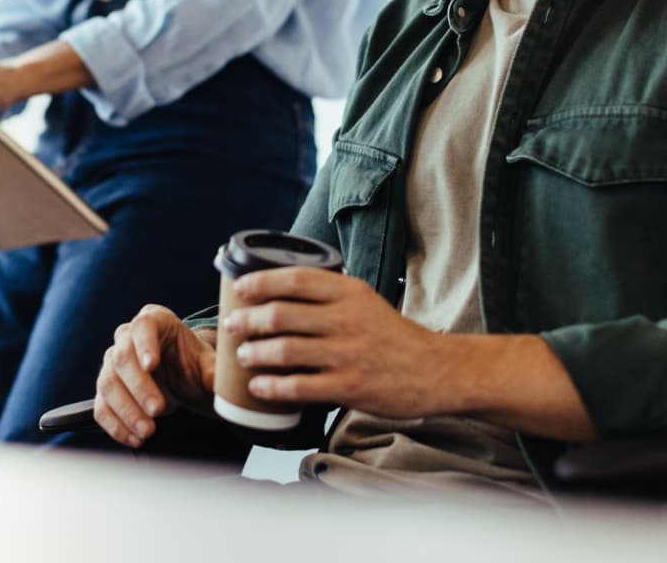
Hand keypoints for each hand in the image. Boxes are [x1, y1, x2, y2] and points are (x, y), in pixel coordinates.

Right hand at [93, 306, 217, 447]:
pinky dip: (116, 425)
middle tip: (158, 410)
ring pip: (109, 383)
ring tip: (148, 430)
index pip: (143, 326)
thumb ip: (213, 371)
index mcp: (154, 320)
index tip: (152, 365)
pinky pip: (101, 407)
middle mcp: (127, 337)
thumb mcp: (205, 364)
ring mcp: (112, 363)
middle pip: (122, 357)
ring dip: (127, 410)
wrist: (179, 379)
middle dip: (139, 387)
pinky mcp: (105, 390)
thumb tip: (221, 383)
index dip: (145, 345)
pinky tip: (135, 438)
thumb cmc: (190, 363)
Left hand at [223, 268, 446, 419]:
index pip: (296, 279)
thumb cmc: (394, 336)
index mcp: (350, 292)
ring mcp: (347, 354)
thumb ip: (331, 296)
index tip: (240, 288)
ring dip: (255, 353)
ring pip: (285, 350)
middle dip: (248, 320)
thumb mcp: (366, 301)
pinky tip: (258, 387)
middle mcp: (346, 319)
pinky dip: (273, 386)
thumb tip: (283, 292)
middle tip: (232, 324)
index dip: (261, 282)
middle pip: (282, 314)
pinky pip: (299, 386)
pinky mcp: (349, 386)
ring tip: (242, 355)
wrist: (434, 370)